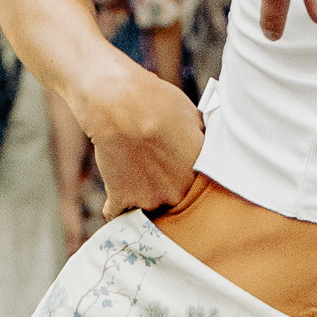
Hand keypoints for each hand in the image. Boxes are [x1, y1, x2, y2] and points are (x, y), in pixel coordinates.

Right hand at [84, 72, 206, 216]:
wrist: (121, 104)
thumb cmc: (159, 103)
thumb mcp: (193, 117)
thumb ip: (198, 140)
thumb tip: (202, 142)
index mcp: (198, 175)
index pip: (199, 189)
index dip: (187, 178)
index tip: (180, 171)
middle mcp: (177, 193)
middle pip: (174, 200)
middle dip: (168, 188)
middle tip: (156, 168)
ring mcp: (148, 199)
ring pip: (148, 207)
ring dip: (142, 197)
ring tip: (135, 175)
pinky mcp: (121, 198)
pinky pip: (117, 214)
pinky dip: (115, 208)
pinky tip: (115, 203)